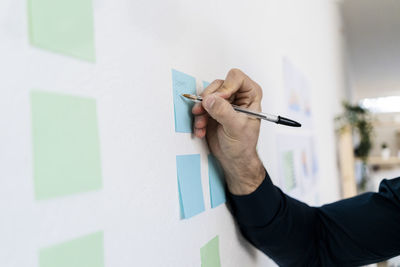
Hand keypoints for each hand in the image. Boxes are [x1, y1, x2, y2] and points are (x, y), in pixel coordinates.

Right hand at [192, 69, 264, 194]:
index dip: (226, 87)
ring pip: (207, 95)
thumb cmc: (243, 145)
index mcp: (250, 95)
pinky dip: (198, 118)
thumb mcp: (236, 127)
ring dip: (201, 109)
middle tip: (204, 110)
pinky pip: (200, 107)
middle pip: (218, 84)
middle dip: (208, 99)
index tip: (219, 99)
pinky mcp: (212, 111)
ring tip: (202, 123)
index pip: (236, 78)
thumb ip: (224, 112)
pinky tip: (202, 129)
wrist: (234, 160)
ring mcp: (224, 103)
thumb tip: (211, 99)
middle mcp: (237, 96)